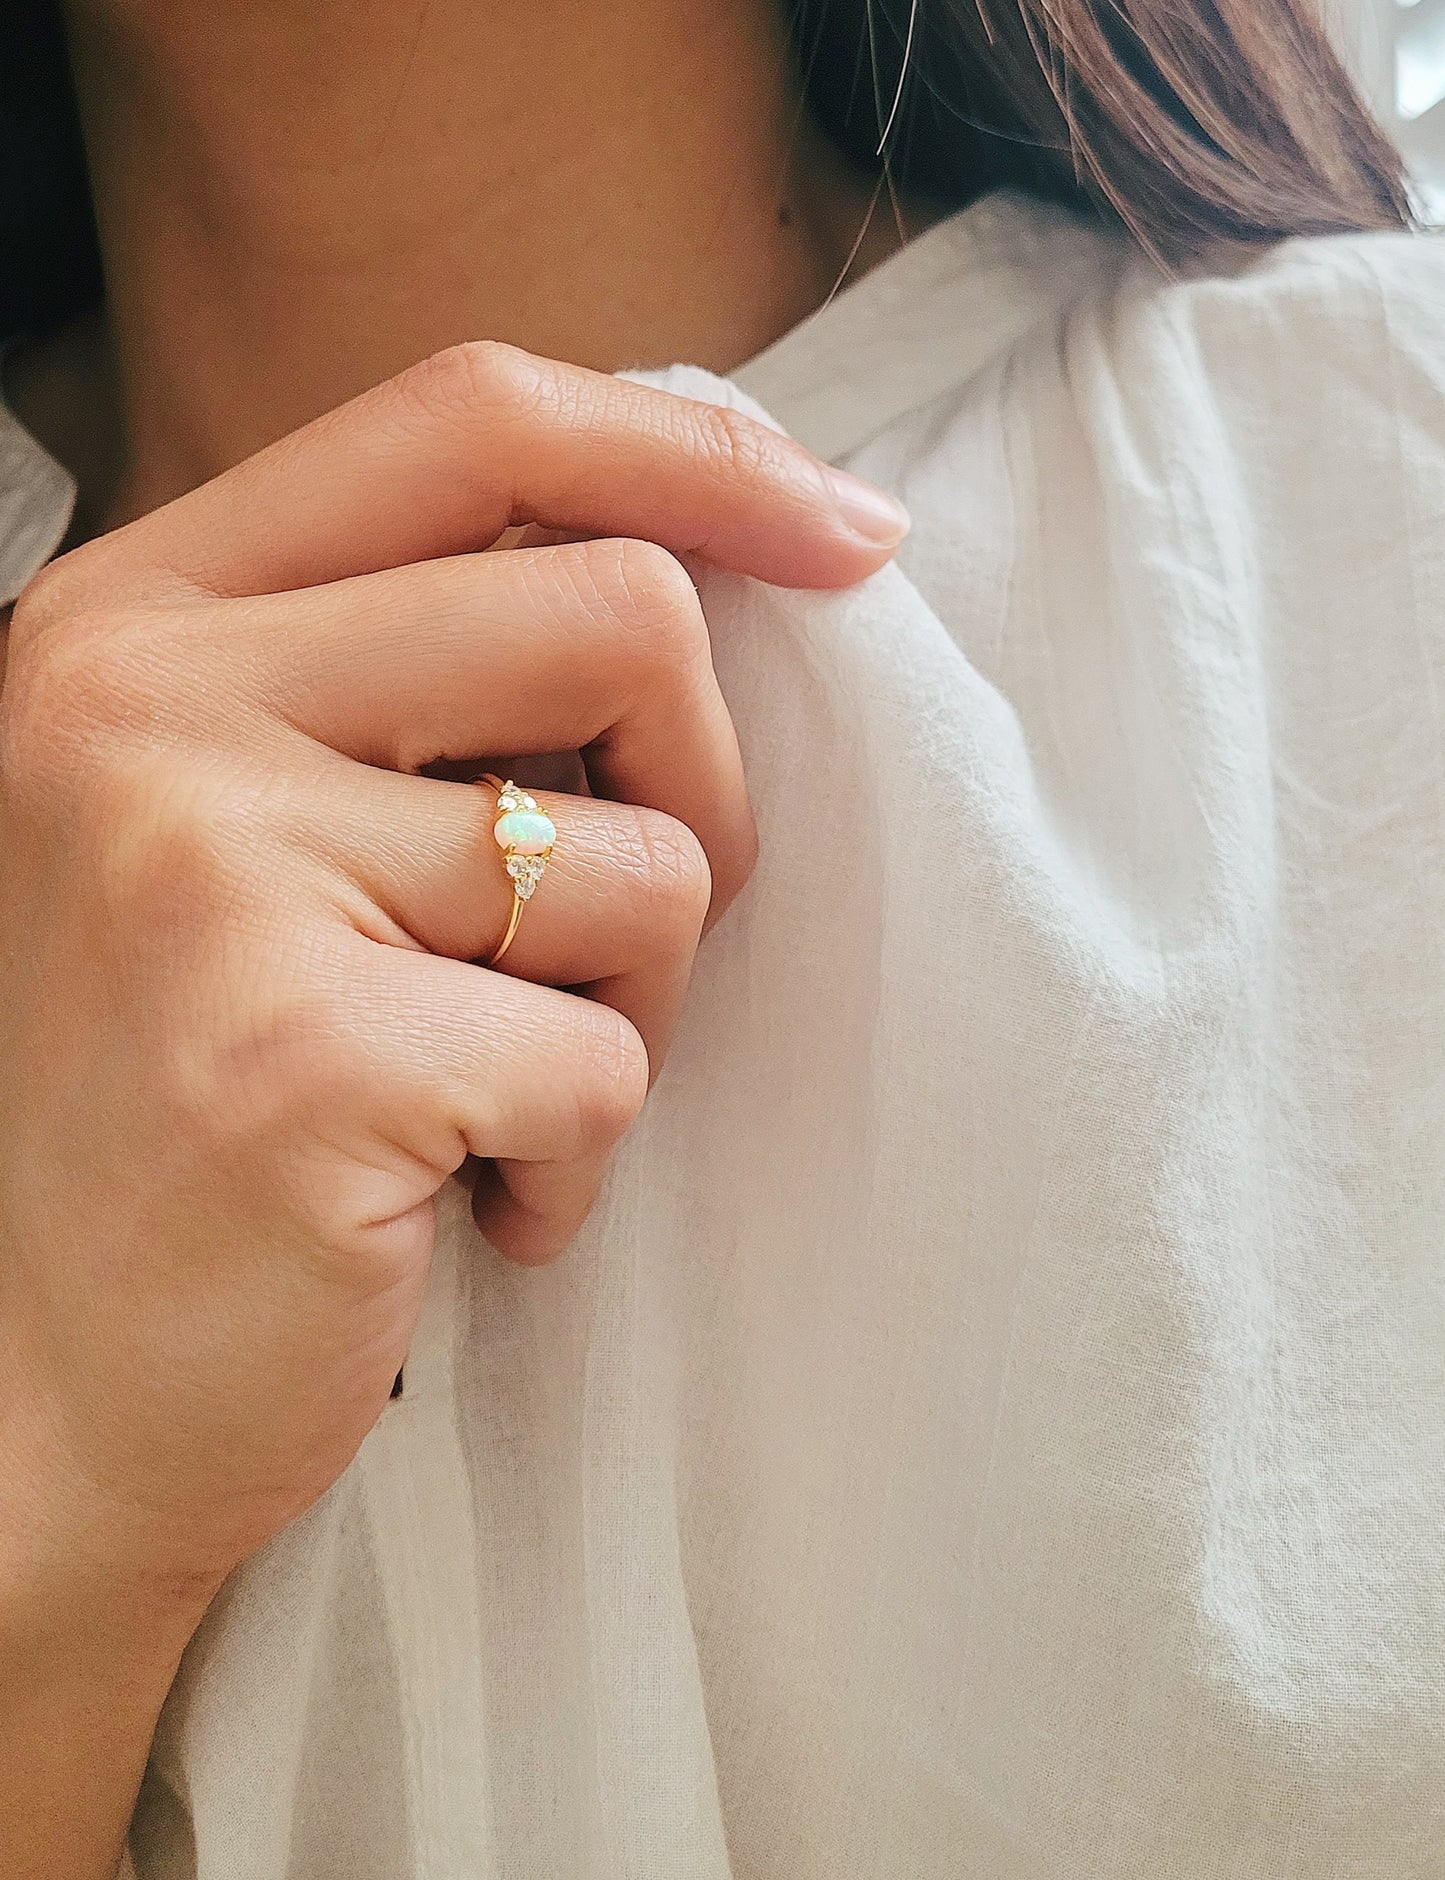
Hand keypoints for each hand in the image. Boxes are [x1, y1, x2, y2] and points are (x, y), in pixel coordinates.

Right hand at [0, 341, 905, 1600]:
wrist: (23, 1396)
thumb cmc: (179, 1102)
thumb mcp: (239, 823)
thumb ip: (406, 679)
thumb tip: (700, 570)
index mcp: (140, 615)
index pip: (471, 418)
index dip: (697, 457)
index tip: (849, 534)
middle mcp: (147, 704)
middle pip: (619, 613)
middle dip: (702, 792)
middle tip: (622, 938)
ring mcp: (211, 872)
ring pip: (649, 863)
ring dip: (634, 1005)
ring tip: (497, 1092)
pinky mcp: (304, 1056)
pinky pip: (606, 1065)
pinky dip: (578, 1161)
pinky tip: (463, 1208)